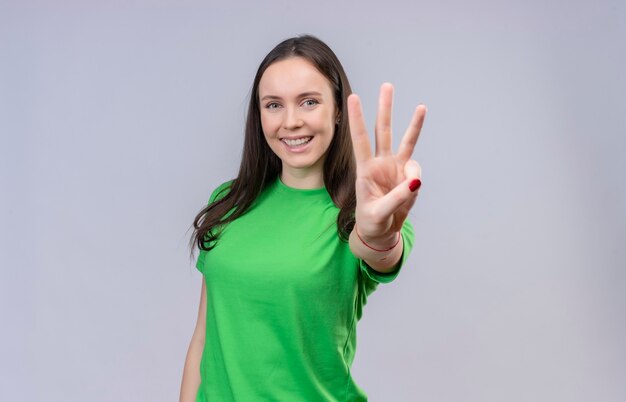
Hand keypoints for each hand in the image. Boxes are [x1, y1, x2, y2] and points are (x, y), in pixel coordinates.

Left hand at [347, 83, 425, 246]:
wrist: (380, 231)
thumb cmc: (372, 221)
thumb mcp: (379, 213)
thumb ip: (397, 198)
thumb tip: (415, 181)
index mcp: (365, 170)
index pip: (360, 140)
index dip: (357, 119)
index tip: (353, 98)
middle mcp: (380, 163)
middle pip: (383, 131)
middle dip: (385, 108)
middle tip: (387, 86)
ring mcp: (395, 168)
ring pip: (406, 141)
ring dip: (414, 124)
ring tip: (421, 107)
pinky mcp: (407, 176)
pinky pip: (417, 172)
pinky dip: (416, 181)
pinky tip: (408, 193)